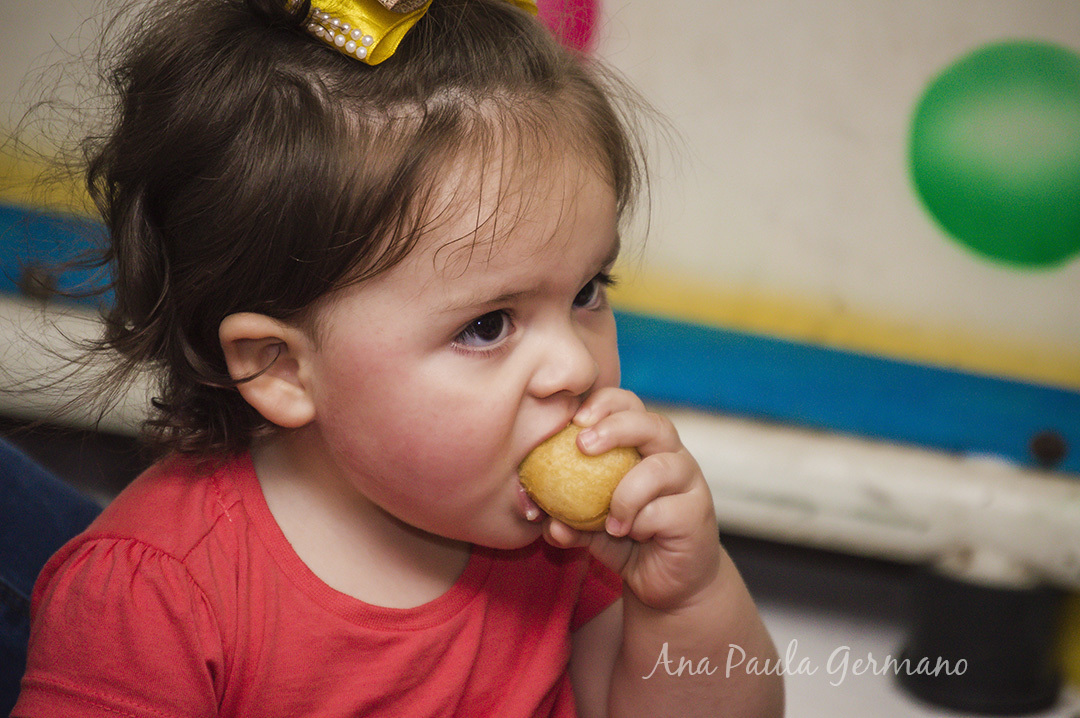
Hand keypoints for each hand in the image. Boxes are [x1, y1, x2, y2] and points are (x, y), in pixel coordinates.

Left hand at [543, 388, 721, 610]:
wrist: (669, 581)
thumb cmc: (628, 541)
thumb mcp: (590, 528)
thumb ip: (569, 520)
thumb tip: (546, 522)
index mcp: (643, 444)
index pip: (629, 405)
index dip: (604, 403)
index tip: (574, 420)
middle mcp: (671, 455)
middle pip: (651, 423)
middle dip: (615, 428)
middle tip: (582, 446)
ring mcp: (690, 482)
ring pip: (660, 467)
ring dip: (626, 493)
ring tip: (610, 522)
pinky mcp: (696, 512)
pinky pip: (664, 510)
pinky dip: (640, 523)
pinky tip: (632, 536)